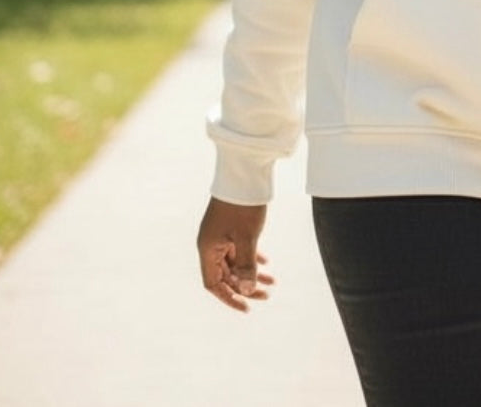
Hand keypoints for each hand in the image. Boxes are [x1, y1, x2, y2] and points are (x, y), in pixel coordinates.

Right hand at [197, 197, 273, 311]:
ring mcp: (221, 235)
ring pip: (235, 262)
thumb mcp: (247, 237)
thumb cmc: (243, 205)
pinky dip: (251, 257)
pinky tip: (265, 262)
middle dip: (245, 287)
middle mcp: (211, 244)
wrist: (244, 172)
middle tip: (266, 295)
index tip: (246, 307)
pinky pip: (239, 249)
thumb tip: (247, 290)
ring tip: (272, 282)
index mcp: (208, 248)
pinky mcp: (231, 226)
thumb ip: (247, 265)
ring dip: (251, 273)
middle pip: (226, 275)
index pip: (213, 283)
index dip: (228, 298)